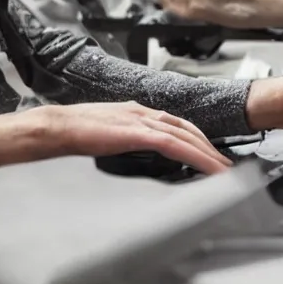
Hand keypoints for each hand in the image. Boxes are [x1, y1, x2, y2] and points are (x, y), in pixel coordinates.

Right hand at [41, 102, 231, 173]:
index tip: (210, 153)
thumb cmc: (73, 134)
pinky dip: (195, 156)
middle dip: (209, 147)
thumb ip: (125, 140)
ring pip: (186, 136)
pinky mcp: (138, 133)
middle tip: (227, 165)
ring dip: (208, 154)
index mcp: (137, 112)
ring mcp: (142, 120)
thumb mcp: (107, 135)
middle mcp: (144, 112)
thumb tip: (136, 153)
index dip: (196, 138)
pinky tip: (207, 168)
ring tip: (225, 170)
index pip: (176, 124)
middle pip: (187, 129)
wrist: (55, 128)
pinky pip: (174, 145)